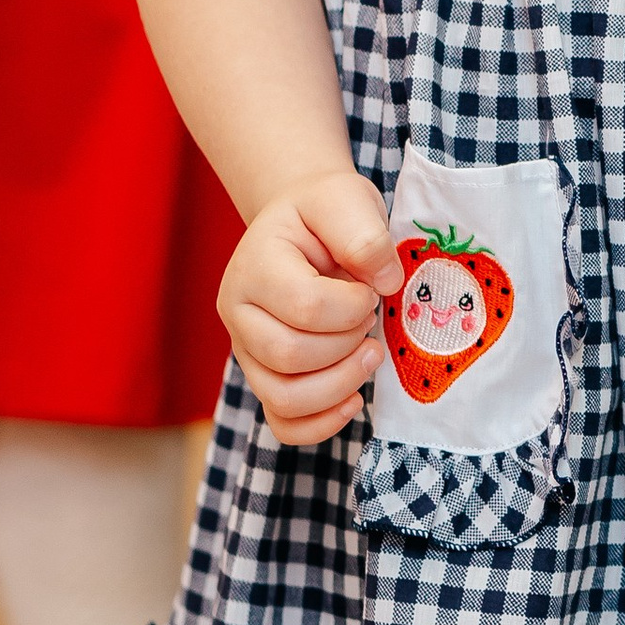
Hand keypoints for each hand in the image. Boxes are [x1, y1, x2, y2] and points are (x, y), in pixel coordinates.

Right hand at [220, 169, 399, 446]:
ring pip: (284, 398)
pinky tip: (353, 400)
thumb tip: (385, 282)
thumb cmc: (324, 212)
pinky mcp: (264, 378)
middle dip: (347, 345)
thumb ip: (365, 235)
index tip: (370, 290)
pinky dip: (321, 424)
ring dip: (340, 385)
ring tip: (370, 356)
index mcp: (254, 266)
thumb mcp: (346, 199)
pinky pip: (283, 424)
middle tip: (371, 321)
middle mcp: (238, 312)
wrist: (303, 224)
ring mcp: (246, 350)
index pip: (303, 306)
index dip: (352, 307)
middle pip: (289, 355)